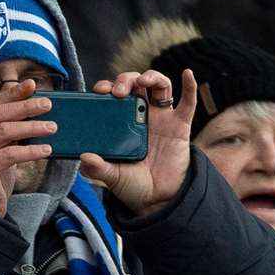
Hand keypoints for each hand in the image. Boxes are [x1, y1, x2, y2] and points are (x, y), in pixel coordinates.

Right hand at [0, 80, 55, 217]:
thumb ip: (8, 130)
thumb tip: (31, 108)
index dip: (12, 93)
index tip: (31, 85)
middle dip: (24, 106)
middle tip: (47, 104)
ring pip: (3, 130)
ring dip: (31, 127)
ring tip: (52, 127)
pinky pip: (9, 154)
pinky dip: (30, 151)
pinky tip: (46, 151)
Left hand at [81, 69, 197, 216]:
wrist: (158, 201)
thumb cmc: (133, 186)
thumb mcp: (112, 177)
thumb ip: (97, 168)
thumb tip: (84, 158)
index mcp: (121, 122)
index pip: (113, 95)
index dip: (107, 87)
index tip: (100, 91)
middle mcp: (141, 116)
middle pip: (135, 84)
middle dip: (126, 79)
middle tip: (119, 92)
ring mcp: (162, 119)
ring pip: (159, 85)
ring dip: (151, 76)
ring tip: (143, 81)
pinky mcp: (180, 126)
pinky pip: (188, 103)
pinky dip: (190, 87)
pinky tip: (187, 73)